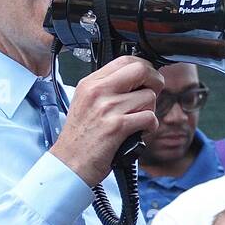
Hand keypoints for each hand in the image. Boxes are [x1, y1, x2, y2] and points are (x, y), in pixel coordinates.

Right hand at [51, 56, 162, 185]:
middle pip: (141, 71)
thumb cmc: (79, 139)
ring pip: (149, 97)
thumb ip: (108, 89)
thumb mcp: (86, 104)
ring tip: (137, 121)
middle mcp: (98, 92)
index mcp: (90, 83)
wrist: (69, 164)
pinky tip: (139, 133)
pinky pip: (149, 118)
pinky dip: (150, 127)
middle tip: (153, 94)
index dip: (144, 67)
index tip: (148, 78)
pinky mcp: (117, 127)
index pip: (125, 60)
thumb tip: (137, 81)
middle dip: (155, 82)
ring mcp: (107, 108)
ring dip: (149, 111)